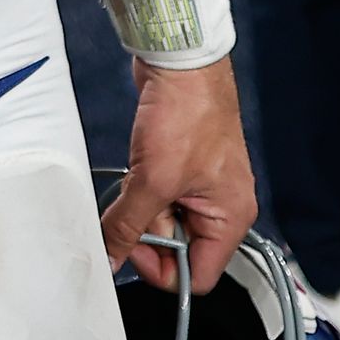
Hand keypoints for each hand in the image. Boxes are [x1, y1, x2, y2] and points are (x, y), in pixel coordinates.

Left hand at [103, 57, 256, 294]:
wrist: (181, 63)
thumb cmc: (187, 113)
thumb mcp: (151, 181)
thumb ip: (127, 227)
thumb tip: (108, 258)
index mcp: (230, 218)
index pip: (197, 276)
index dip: (161, 269)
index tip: (133, 247)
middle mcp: (222, 207)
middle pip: (178, 248)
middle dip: (149, 231)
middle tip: (134, 205)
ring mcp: (202, 186)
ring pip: (163, 221)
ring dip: (142, 207)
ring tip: (138, 177)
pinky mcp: (182, 167)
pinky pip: (157, 196)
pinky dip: (141, 189)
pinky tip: (137, 167)